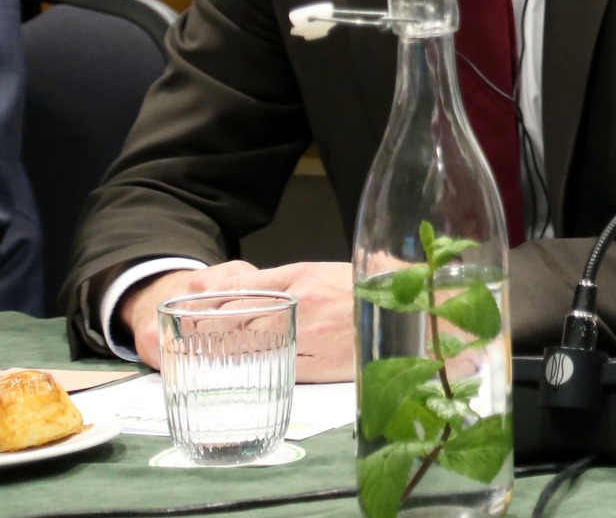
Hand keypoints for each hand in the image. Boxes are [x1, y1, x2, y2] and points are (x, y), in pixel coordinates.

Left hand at [121, 261, 355, 382]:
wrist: (406, 317)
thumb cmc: (360, 290)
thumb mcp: (318, 272)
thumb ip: (276, 281)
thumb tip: (234, 288)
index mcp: (301, 280)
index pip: (241, 291)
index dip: (208, 303)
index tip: (183, 312)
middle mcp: (302, 307)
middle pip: (240, 320)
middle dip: (208, 330)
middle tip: (179, 341)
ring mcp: (310, 340)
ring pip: (254, 348)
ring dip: (225, 354)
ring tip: (202, 359)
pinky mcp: (320, 368)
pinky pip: (278, 370)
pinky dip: (257, 372)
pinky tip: (242, 374)